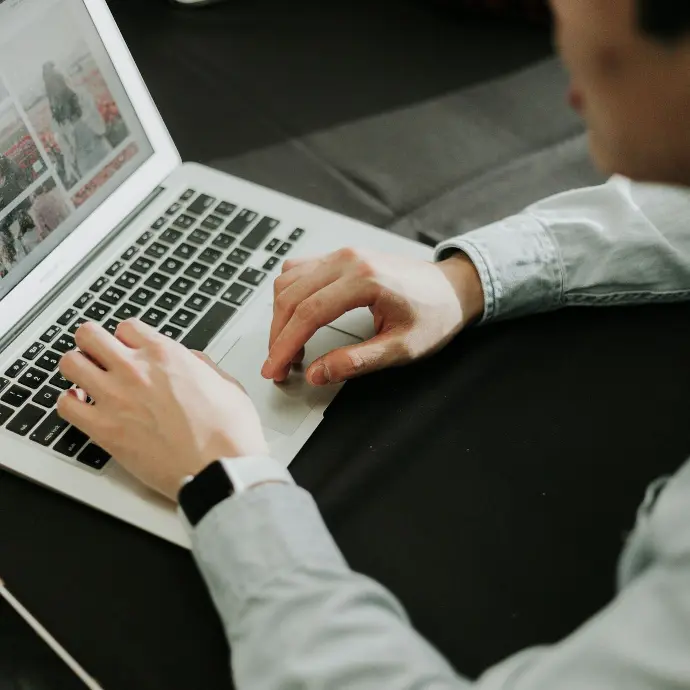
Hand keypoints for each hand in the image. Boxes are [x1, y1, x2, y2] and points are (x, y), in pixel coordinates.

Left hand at [57, 320, 267, 500]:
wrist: (221, 468)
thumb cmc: (229, 432)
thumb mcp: (227, 384)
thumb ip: (203, 366)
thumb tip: (191, 361)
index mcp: (166, 354)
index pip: (126, 327)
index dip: (126, 338)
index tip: (128, 348)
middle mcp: (136, 369)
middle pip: (89, 335)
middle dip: (92, 343)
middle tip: (98, 357)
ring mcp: (115, 397)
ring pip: (69, 363)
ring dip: (77, 369)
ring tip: (86, 381)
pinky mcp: (104, 429)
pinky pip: (65, 405)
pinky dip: (69, 403)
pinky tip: (83, 407)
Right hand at [262, 248, 484, 384]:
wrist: (452, 288)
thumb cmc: (434, 315)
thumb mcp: (401, 348)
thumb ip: (356, 362)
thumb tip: (316, 373)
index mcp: (364, 280)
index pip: (308, 313)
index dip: (284, 345)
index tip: (273, 370)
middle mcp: (348, 260)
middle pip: (291, 296)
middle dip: (277, 335)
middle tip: (277, 367)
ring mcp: (342, 254)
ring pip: (288, 281)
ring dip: (280, 316)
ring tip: (288, 348)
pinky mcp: (340, 256)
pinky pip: (298, 270)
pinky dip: (288, 296)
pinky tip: (294, 319)